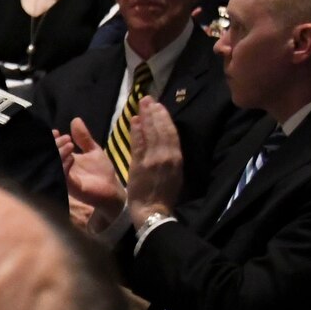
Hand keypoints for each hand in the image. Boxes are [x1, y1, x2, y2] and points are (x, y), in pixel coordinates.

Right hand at [60, 119, 125, 213]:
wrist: (113, 190)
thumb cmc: (102, 172)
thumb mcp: (93, 150)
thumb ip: (84, 137)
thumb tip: (75, 119)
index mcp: (66, 160)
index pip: (53, 149)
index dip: (51, 140)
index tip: (56, 131)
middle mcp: (63, 170)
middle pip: (50, 156)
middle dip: (55, 145)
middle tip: (67, 138)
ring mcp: (66, 179)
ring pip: (54, 166)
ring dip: (59, 154)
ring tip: (70, 144)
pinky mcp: (71, 188)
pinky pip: (63, 176)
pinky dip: (65, 166)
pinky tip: (72, 158)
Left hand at [125, 98, 183, 220]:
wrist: (152, 211)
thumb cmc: (164, 195)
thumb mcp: (174, 173)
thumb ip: (169, 156)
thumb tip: (165, 140)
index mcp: (177, 158)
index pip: (171, 133)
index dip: (164, 118)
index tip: (159, 106)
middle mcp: (166, 156)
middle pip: (160, 129)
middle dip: (154, 112)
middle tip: (148, 98)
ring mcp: (153, 159)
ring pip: (150, 133)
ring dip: (146, 116)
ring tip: (142, 104)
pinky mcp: (140, 165)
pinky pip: (138, 144)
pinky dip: (136, 131)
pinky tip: (134, 120)